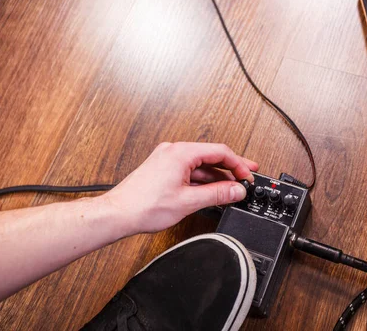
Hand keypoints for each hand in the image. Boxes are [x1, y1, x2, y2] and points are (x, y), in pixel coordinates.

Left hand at [102, 142, 258, 234]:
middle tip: (248, 174)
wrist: (118, 214)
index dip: (238, 164)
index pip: (220, 152)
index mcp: (181, 153)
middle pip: (211, 156)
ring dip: (216, 177)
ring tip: (231, 189)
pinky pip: (189, 170)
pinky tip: (211, 191)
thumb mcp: (189, 201)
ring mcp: (167, 160)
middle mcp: (173, 151)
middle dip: (230, 168)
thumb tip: (236, 190)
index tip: (247, 175)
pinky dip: (202, 180)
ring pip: (200, 165)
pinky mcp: (163, 169)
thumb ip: (217, 194)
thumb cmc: (144, 206)